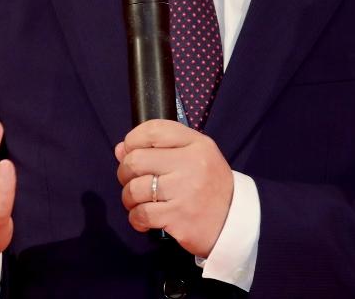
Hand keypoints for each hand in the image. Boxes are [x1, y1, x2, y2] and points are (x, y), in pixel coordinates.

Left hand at [115, 119, 232, 257]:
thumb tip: (120, 149)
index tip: (130, 151)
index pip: (153, 130)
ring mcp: (185, 191)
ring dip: (128, 197)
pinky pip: (141, 214)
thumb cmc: (208, 186)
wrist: (234, 223)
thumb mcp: (194, 157)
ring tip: (137, 202)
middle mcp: (192, 164)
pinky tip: (143, 219)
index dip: (133, 140)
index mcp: (197, 144)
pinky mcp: (179, 217)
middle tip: (131, 181)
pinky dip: (135, 218)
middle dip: (125, 172)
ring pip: (135, 189)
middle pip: (136, 160)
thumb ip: (160, 148)